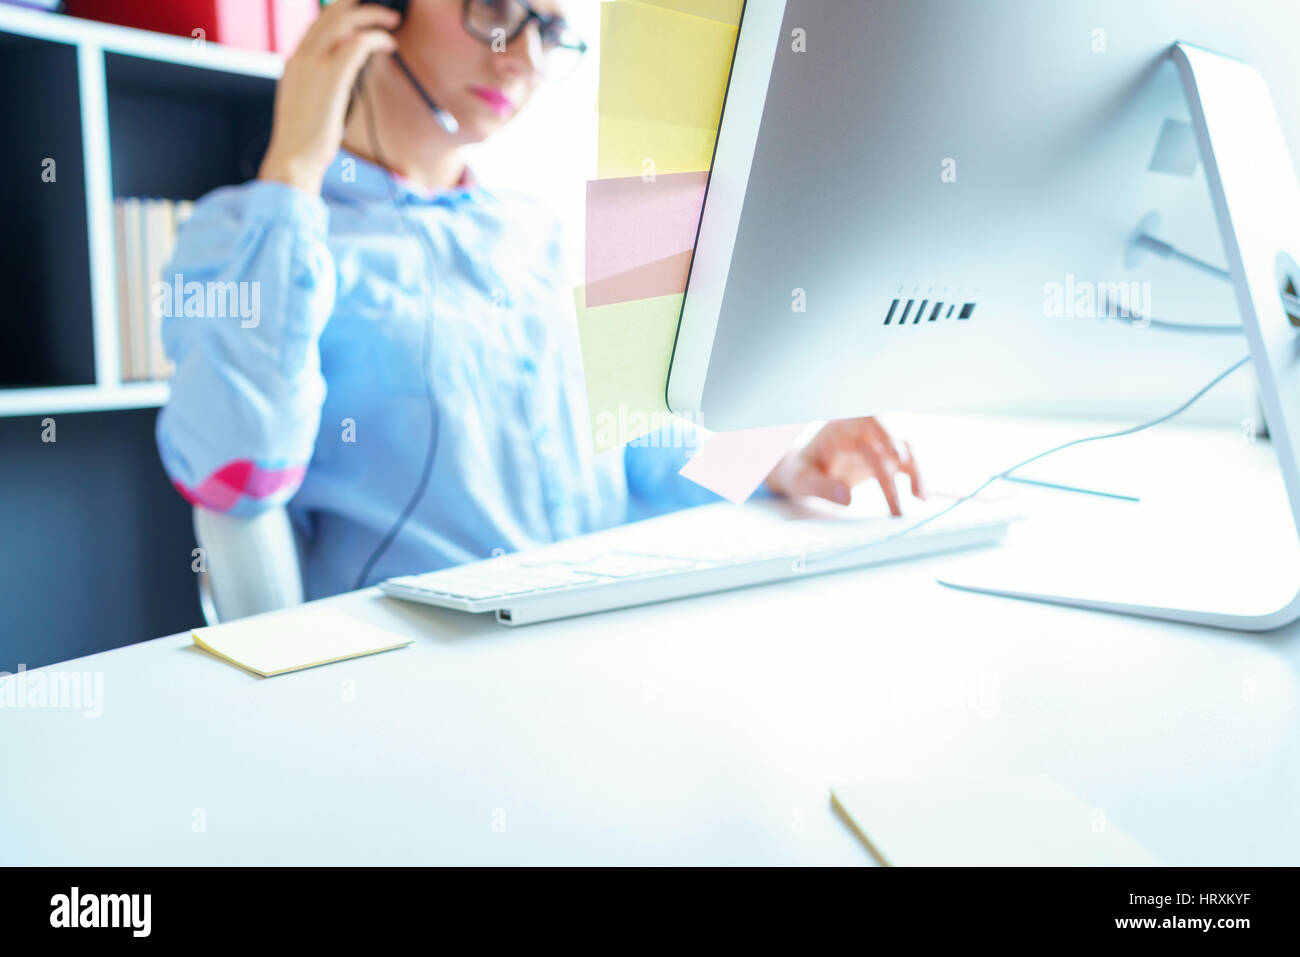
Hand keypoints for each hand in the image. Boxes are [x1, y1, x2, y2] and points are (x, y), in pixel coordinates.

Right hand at [258, 0, 400, 195]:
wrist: (293, 158)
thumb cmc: (305, 140)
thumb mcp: (309, 103)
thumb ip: (323, 83)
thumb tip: (351, 72)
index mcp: (294, 62)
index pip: (318, 24)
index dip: (341, 13)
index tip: (360, 13)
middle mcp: (301, 56)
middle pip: (330, 13)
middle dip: (359, 6)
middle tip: (382, 11)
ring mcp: (314, 64)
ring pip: (343, 20)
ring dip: (371, 16)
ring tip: (391, 21)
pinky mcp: (331, 77)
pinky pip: (357, 43)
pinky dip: (376, 37)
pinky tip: (388, 44)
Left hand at [764, 417, 925, 514]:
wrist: (804, 473)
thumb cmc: (800, 472)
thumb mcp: (802, 479)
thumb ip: (822, 487)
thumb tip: (848, 498)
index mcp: (842, 427)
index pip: (868, 420)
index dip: (884, 432)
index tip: (893, 453)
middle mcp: (864, 433)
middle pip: (889, 443)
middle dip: (895, 471)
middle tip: (896, 503)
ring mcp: (877, 446)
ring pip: (905, 453)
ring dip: (915, 473)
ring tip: (920, 498)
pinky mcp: (885, 461)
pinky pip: (906, 467)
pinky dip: (916, 479)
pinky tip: (922, 497)